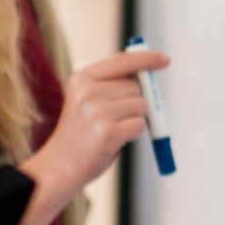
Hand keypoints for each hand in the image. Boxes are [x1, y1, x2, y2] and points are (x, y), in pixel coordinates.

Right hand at [33, 48, 167, 193]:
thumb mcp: (87, 99)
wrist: (59, 166)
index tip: (165, 60)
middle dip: (136, 100)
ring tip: (112, 129)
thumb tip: (147, 73)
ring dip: (135, 118)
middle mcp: (88, 91)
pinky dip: (134, 133)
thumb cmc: (80, 133)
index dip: (147, 59)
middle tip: (116, 117)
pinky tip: (114, 140)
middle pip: (136, 85)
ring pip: (141, 105)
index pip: (123, 61)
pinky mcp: (108, 133)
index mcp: (82, 78)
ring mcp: (97, 112)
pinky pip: (140, 125)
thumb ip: (113, 84)